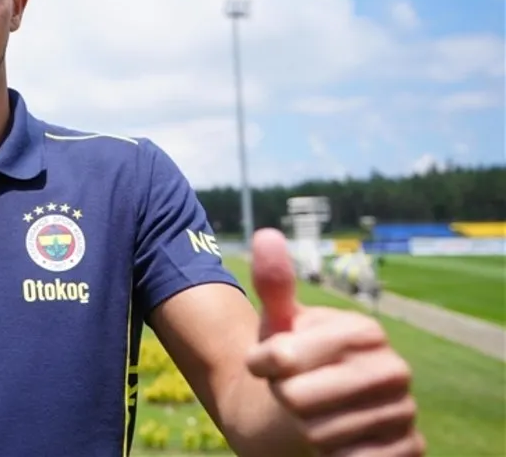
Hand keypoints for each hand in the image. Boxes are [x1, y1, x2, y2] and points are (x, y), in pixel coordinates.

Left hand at [246, 228, 423, 456]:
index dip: (260, 365)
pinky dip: (332, 456)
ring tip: (313, 415)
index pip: (282, 358)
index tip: (265, 364)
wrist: (315, 412)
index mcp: (365, 330)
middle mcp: (394, 369)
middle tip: (291, 392)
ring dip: (304, 430)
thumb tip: (266, 234)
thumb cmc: (293, 362)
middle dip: (283, 398)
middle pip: (297, 398)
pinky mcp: (407, 450)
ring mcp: (403, 412)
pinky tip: (335, 441)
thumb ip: (274, 283)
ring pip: (318, 435)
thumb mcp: (278, 323)